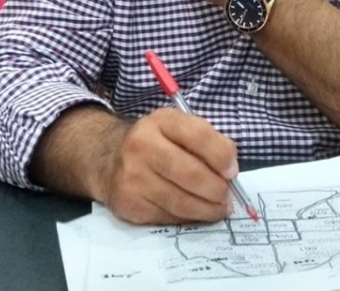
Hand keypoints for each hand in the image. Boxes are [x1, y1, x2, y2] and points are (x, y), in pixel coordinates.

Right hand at [99, 108, 238, 223]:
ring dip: (208, 210)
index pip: (198, 135)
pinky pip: (169, 217)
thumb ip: (207, 140)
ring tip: (218, 208)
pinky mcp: (129, 202)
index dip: (221, 156)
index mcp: (160, 121)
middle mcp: (142, 145)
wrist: (107, 159)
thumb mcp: (177, 128)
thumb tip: (230, 171)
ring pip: (183, 202)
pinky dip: (188, 218)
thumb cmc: (155, 143)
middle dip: (218, 190)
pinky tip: (194, 211)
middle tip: (227, 196)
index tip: (232, 171)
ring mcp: (133, 176)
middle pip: (192, 174)